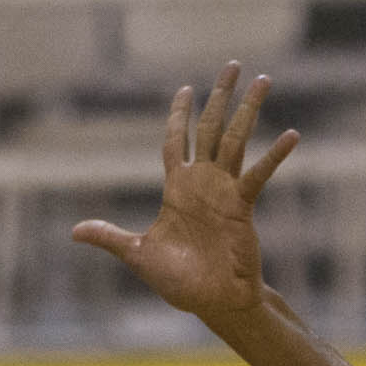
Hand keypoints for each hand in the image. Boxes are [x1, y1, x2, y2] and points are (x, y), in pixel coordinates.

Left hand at [72, 64, 299, 322]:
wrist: (210, 301)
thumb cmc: (177, 281)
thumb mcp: (137, 254)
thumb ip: (109, 237)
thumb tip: (74, 232)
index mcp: (177, 190)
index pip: (176, 142)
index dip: (179, 116)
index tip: (185, 90)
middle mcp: (203, 183)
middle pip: (211, 129)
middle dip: (220, 96)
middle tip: (233, 64)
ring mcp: (225, 191)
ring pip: (237, 140)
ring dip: (249, 110)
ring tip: (263, 79)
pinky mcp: (243, 205)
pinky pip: (259, 176)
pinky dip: (275, 156)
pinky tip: (291, 135)